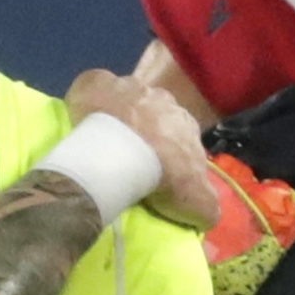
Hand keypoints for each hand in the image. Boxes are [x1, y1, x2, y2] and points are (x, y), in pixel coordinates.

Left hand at [64, 69, 216, 228]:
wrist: (126, 155)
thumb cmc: (165, 176)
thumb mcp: (197, 202)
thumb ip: (207, 203)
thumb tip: (210, 211)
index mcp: (187, 123)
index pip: (181, 135)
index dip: (170, 151)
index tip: (158, 168)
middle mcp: (162, 99)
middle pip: (154, 114)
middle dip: (145, 130)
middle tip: (131, 155)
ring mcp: (129, 87)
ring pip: (126, 98)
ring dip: (119, 115)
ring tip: (105, 141)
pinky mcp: (98, 83)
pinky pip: (95, 85)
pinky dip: (91, 98)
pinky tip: (84, 117)